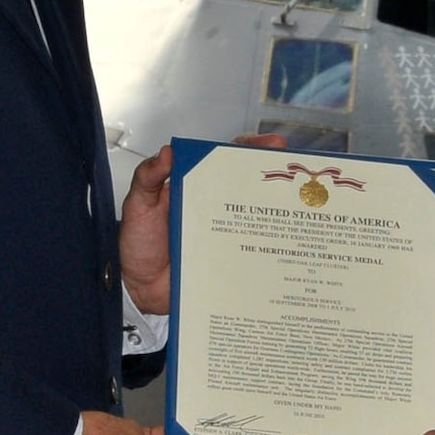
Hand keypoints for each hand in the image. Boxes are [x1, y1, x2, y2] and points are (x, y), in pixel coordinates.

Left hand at [119, 134, 286, 314]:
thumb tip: (166, 152)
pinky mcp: (229, 260)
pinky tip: (287, 244)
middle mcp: (214, 208)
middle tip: (292, 169)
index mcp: (194, 188)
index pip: (225, 162)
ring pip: (257, 217)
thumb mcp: (138, 207)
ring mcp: (225, 234)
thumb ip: (147, 178)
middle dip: (275, 174)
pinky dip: (270, 247)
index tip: (270, 144)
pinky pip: (252, 250)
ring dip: (278, 210)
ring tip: (296, 203)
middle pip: (249, 186)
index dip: (249, 151)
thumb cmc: (138, 245)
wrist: (138, 290)